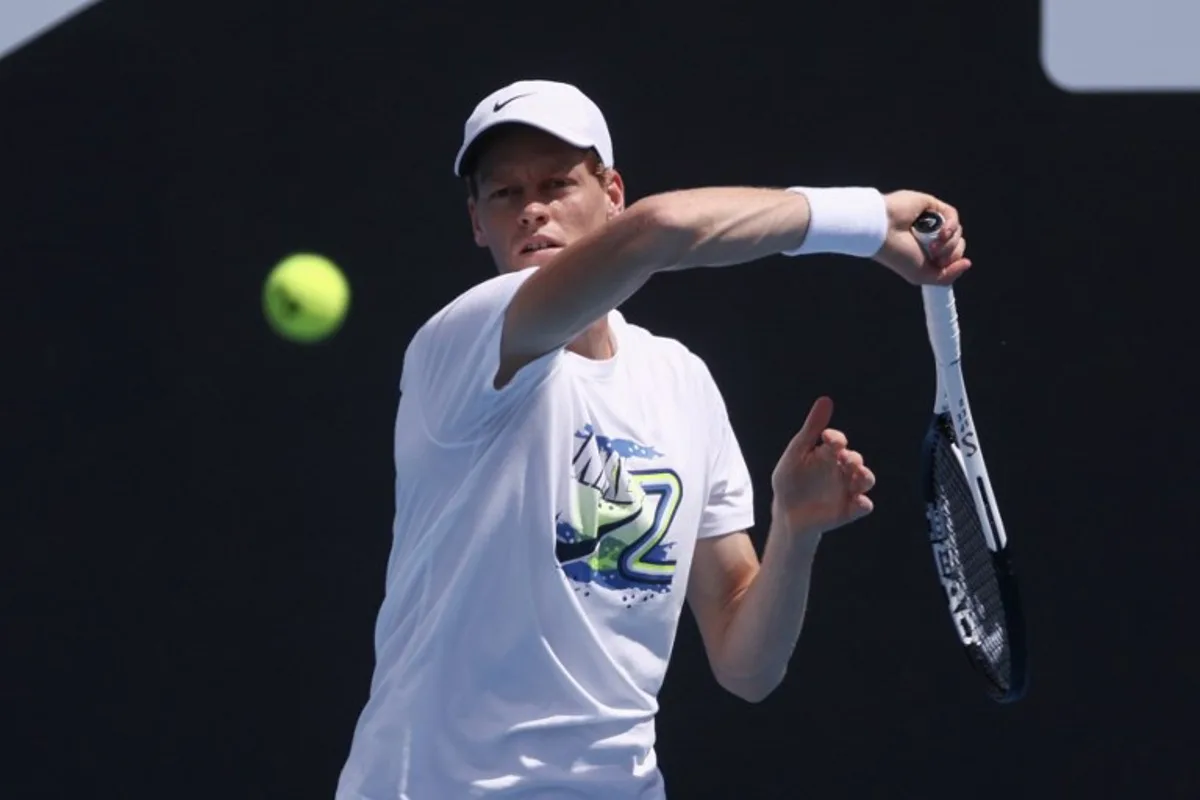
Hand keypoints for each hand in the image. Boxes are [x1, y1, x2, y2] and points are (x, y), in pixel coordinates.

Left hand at [770, 397, 875, 537]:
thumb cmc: (790, 480)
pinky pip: (862, 506)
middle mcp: (842, 470)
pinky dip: (863, 503)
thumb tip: (826, 400)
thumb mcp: (797, 453)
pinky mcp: (847, 510)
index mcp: (828, 455)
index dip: (835, 438)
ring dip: (865, 476)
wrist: (785, 513)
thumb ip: (810, 429)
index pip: (838, 442)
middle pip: (855, 460)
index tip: (827, 437)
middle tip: (845, 458)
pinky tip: (858, 501)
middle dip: (853, 458)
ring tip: (858, 474)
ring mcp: (846, 490)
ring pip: (865, 480)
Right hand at [872, 190, 970, 284]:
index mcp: (927, 253)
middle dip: (951, 252)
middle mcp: (930, 238)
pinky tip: (941, 232)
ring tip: (931, 244)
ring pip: (957, 231)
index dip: (952, 262)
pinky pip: (952, 215)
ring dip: (949, 241)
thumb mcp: (922, 275)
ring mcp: (931, 221)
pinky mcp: (932, 206)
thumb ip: (946, 276)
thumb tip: (967, 263)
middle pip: (958, 245)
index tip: (938, 264)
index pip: (953, 257)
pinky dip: (951, 226)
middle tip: (934, 254)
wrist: (882, 233)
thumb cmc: (897, 254)